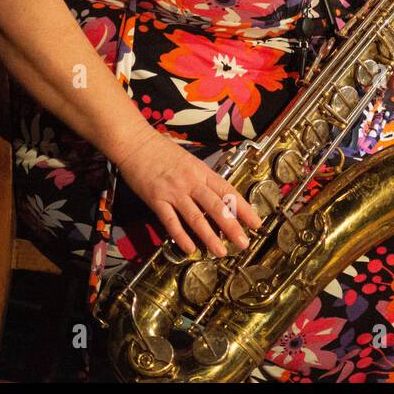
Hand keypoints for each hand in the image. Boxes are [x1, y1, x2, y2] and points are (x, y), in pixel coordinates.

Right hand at [114, 132, 262, 257]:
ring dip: (209, 236)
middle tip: (243, 243)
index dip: (244, 209)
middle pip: (216, 206)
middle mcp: (192, 182)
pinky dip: (180, 236)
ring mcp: (174, 192)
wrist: (136, 142)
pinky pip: (171, 221)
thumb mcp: (191, 161)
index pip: (229, 192)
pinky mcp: (156, 199)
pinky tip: (189, 248)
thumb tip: (219, 196)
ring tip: (220, 251)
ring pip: (196, 217)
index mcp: (203, 172)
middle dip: (232, 226)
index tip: (256, 223)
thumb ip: (203, 179)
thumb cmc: (163, 151)